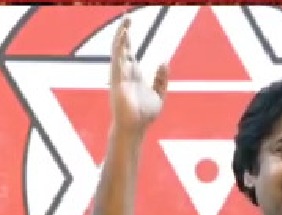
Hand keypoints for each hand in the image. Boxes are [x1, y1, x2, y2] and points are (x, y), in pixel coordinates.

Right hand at [110, 16, 167, 132]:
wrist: (135, 128)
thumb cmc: (144, 116)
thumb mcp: (159, 95)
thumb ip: (161, 79)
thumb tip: (163, 61)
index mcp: (133, 76)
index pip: (129, 53)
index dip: (129, 40)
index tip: (129, 26)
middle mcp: (124, 73)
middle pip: (123, 49)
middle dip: (124, 33)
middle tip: (127, 18)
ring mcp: (120, 76)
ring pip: (118, 51)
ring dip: (121, 36)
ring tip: (126, 22)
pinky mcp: (117, 80)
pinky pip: (117, 60)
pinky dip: (120, 48)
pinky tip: (124, 36)